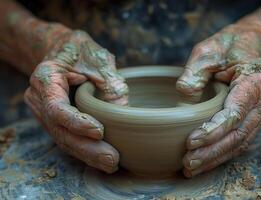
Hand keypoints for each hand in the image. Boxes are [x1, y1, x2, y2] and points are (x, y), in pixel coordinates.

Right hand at [24, 27, 127, 172]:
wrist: (62, 50)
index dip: (77, 123)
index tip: (99, 131)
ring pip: (64, 139)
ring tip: (111, 164)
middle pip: (60, 131)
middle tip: (111, 160)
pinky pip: (69, 138)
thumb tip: (123, 111)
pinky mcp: (56, 121)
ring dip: (88, 154)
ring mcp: (46, 113)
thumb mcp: (97, 57)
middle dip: (87, 148)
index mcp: (45, 79)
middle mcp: (40, 100)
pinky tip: (102, 159)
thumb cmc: (79, 50)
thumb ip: (109, 81)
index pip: (56, 108)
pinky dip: (85, 150)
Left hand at [177, 24, 260, 176]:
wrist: (255, 45)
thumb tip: (184, 92)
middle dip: (211, 152)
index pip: (234, 114)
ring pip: (239, 142)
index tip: (191, 142)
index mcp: (255, 81)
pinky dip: (221, 153)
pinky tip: (204, 161)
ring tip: (191, 168)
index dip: (213, 131)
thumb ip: (197, 70)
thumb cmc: (231, 46)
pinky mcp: (254, 118)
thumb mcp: (210, 49)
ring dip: (215, 157)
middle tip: (188, 163)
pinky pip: (239, 140)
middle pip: (238, 135)